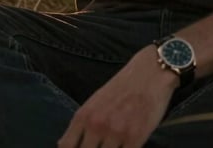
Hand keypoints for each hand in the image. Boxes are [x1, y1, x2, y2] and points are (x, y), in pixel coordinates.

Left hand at [58, 46, 177, 147]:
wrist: (149, 73)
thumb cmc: (121, 88)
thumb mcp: (94, 102)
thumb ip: (80, 124)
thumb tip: (62, 144)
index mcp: (83, 115)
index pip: (66, 146)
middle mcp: (96, 125)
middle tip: (100, 146)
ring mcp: (116, 132)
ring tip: (114, 145)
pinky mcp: (135, 138)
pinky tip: (126, 147)